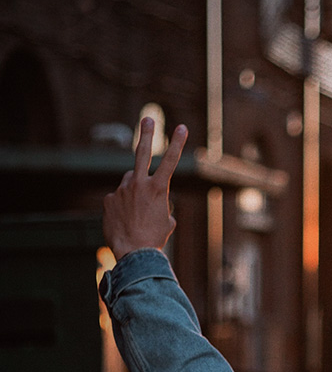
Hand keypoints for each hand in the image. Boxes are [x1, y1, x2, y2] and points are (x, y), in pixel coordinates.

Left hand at [103, 118, 187, 259]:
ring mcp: (122, 190)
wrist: (133, 252)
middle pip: (142, 153)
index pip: (170, 160)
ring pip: (130, 181)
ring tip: (138, 211)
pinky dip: (122, 207)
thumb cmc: (155, 238)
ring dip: (134, 189)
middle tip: (148, 118)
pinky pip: (118, 198)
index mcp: (158, 188)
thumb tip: (151, 201)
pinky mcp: (109, 199)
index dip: (177, 142)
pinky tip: (125, 221)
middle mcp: (139, 184)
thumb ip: (160, 204)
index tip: (181, 127)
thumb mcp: (166, 220)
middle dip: (147, 134)